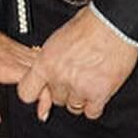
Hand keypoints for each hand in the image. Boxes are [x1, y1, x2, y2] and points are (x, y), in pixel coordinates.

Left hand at [0, 0, 38, 129]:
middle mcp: (20, 59)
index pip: (40, 87)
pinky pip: (38, 59)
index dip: (45, 102)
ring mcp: (21, 51)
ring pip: (46, 67)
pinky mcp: (18, 46)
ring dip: (48, 82)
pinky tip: (36, 79)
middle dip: (52, 95)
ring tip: (43, 97)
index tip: (41, 114)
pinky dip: (42, 71)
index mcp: (10, 69)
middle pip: (49, 78)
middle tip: (44, 109)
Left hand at [15, 6, 137, 120]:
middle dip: (64, 91)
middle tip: (74, 79)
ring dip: (79, 98)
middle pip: (55, 99)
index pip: (26, 93)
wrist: (112, 25)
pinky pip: (92, 112)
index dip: (35, 92)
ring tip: (88, 83)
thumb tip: (50, 65)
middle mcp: (59, 78)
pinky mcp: (99, 94)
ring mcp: (79, 88)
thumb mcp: (57, 39)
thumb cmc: (88, 25)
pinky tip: (97, 95)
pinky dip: (94, 106)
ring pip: (73, 107)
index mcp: (45, 63)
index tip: (41, 91)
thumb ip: (51, 58)